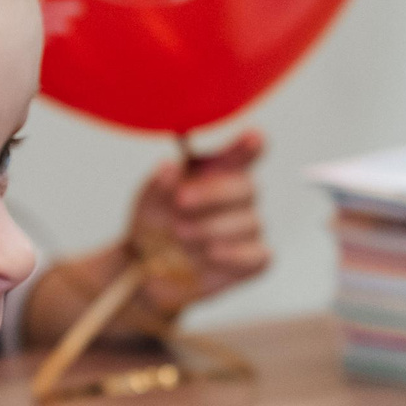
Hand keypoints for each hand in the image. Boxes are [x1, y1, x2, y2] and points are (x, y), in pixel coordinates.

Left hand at [125, 131, 270, 318]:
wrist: (147, 269)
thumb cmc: (154, 224)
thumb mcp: (149, 201)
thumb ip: (160, 184)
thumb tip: (169, 166)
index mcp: (219, 171)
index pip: (244, 153)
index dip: (251, 146)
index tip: (253, 136)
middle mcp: (239, 198)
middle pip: (248, 187)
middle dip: (214, 193)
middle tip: (180, 201)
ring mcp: (248, 229)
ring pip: (249, 223)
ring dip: (211, 228)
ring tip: (180, 235)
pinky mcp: (252, 261)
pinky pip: (258, 256)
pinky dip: (234, 254)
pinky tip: (211, 253)